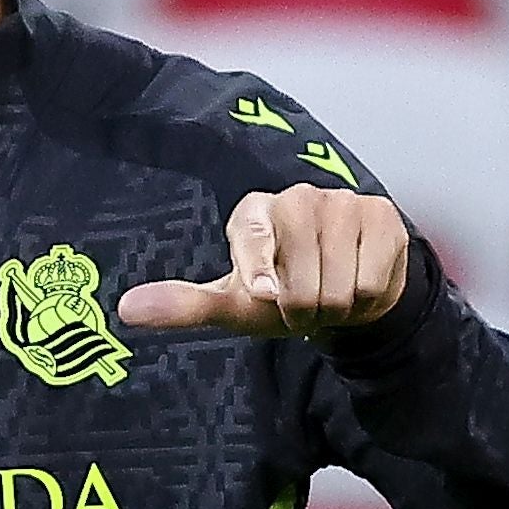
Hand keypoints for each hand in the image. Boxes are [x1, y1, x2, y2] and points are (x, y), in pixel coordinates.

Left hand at [118, 183, 407, 337]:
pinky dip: (366, 298)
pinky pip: (372, 282)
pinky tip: (358, 282)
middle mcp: (298, 197)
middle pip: (304, 286)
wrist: (347, 292)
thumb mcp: (231, 304)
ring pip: (340, 288)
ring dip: (336, 307)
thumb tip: (126, 310)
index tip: (266, 296)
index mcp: (253, 213)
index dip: (262, 275)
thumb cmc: (279, 296)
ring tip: (329, 293)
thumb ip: (183, 305)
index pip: (253, 240)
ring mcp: (342, 203)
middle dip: (304, 311)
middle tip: (303, 303)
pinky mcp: (382, 216)